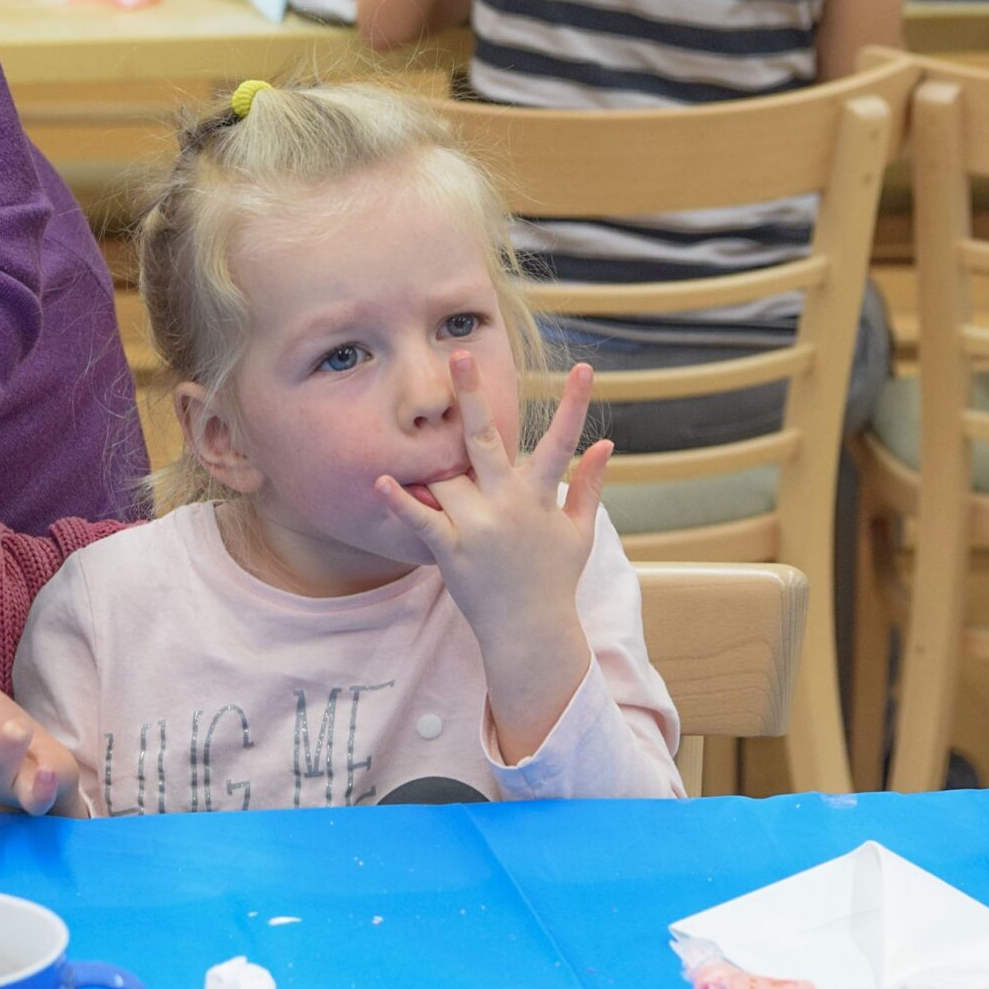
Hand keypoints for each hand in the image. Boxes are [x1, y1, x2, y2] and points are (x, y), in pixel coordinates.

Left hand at [376, 356, 610, 757]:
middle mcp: (508, 505)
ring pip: (446, 476)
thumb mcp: (578, 532)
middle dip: (472, 395)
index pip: (562, 441)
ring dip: (434, 466)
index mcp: (541, 496)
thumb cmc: (553, 578)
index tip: (586, 368)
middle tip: (457, 356)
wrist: (529, 632)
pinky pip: (420, 520)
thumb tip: (607, 446)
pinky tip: (381, 480)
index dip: (575, 404)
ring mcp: (478, 527)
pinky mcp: (451, 551)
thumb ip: (589, 486)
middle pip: (485, 439)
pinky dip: (400, 501)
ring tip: (423, 457)